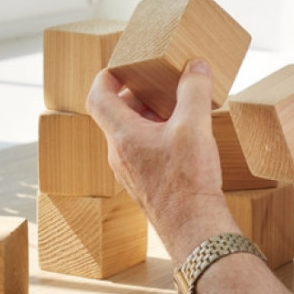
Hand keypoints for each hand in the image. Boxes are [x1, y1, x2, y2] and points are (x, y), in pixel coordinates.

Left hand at [86, 59, 234, 263]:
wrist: (194, 228)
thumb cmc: (188, 180)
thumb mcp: (195, 126)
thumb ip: (194, 91)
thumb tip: (196, 66)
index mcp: (123, 136)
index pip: (97, 97)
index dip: (105, 76)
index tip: (122, 65)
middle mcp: (119, 154)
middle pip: (116, 114)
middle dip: (136, 93)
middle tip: (157, 81)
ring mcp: (130, 171)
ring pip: (130, 133)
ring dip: (147, 115)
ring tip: (175, 106)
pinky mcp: (144, 184)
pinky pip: (141, 150)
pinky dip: (156, 135)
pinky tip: (183, 137)